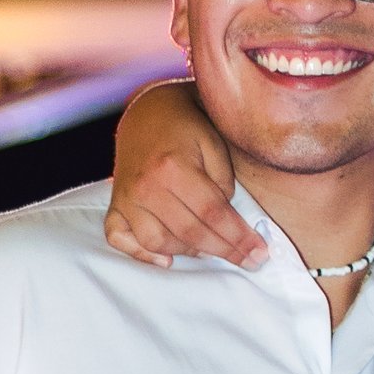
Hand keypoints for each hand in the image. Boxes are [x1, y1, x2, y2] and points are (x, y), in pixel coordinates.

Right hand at [104, 79, 263, 269]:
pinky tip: (166, 259)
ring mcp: (126, 198)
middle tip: (249, 261)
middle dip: (224, 250)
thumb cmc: (187, 128)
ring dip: (188, 252)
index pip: (212, 213)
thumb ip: (223, 182)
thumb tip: (226, 220)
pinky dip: (140, 254)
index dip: (238, 236)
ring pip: (157, 242)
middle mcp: (146, 187)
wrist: (148, 113)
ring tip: (211, 249)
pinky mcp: (115, 205)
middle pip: (189, 232)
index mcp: (174, 168)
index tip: (259, 252)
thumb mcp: (214, 144)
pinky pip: (119, 239)